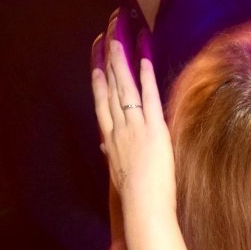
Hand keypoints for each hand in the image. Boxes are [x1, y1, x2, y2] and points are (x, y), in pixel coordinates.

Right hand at [90, 10, 174, 211]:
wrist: (143, 206)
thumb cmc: (134, 198)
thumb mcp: (116, 174)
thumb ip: (111, 157)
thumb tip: (105, 149)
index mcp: (111, 142)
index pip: (103, 107)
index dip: (100, 84)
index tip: (97, 67)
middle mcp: (118, 130)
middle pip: (110, 91)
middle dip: (108, 65)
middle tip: (106, 43)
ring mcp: (134, 128)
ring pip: (124, 89)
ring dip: (121, 63)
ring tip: (118, 43)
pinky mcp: (153, 129)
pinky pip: (148, 98)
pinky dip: (146, 78)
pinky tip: (144, 61)